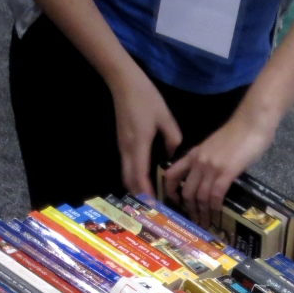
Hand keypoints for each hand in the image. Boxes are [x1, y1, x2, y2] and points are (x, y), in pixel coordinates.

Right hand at [109, 65, 181, 196]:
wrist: (123, 83)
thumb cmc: (146, 98)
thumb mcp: (165, 118)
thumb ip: (172, 140)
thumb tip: (171, 155)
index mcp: (139, 145)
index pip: (141, 176)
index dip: (147, 194)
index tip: (155, 207)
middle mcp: (127, 150)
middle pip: (130, 181)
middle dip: (140, 197)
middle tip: (154, 210)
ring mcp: (122, 147)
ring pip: (126, 175)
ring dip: (136, 189)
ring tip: (150, 201)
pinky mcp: (122, 143)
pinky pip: (127, 167)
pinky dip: (134, 178)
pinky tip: (144, 183)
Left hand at [161, 109, 278, 228]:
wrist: (251, 122)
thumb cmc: (237, 132)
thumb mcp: (214, 146)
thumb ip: (208, 160)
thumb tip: (209, 176)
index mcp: (194, 154)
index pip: (171, 174)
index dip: (170, 191)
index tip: (176, 203)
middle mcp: (198, 162)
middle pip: (186, 191)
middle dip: (190, 210)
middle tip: (196, 221)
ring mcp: (211, 167)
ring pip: (200, 196)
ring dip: (203, 213)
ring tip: (206, 223)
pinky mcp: (226, 172)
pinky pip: (215, 194)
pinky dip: (215, 207)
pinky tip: (218, 213)